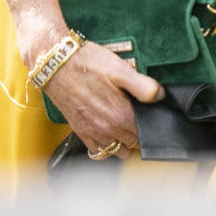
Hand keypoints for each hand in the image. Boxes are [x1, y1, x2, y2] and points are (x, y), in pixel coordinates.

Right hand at [42, 41, 164, 159]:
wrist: (56, 63)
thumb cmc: (87, 63)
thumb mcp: (122, 69)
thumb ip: (144, 87)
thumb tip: (160, 96)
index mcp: (121, 115)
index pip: (145, 133)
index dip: (150, 124)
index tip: (148, 115)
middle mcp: (107, 129)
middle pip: (133, 143)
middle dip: (137, 133)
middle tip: (136, 116)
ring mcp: (92, 132)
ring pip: (116, 150)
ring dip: (122, 142)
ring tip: (123, 125)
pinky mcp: (79, 130)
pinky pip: (97, 151)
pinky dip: (104, 146)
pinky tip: (106, 133)